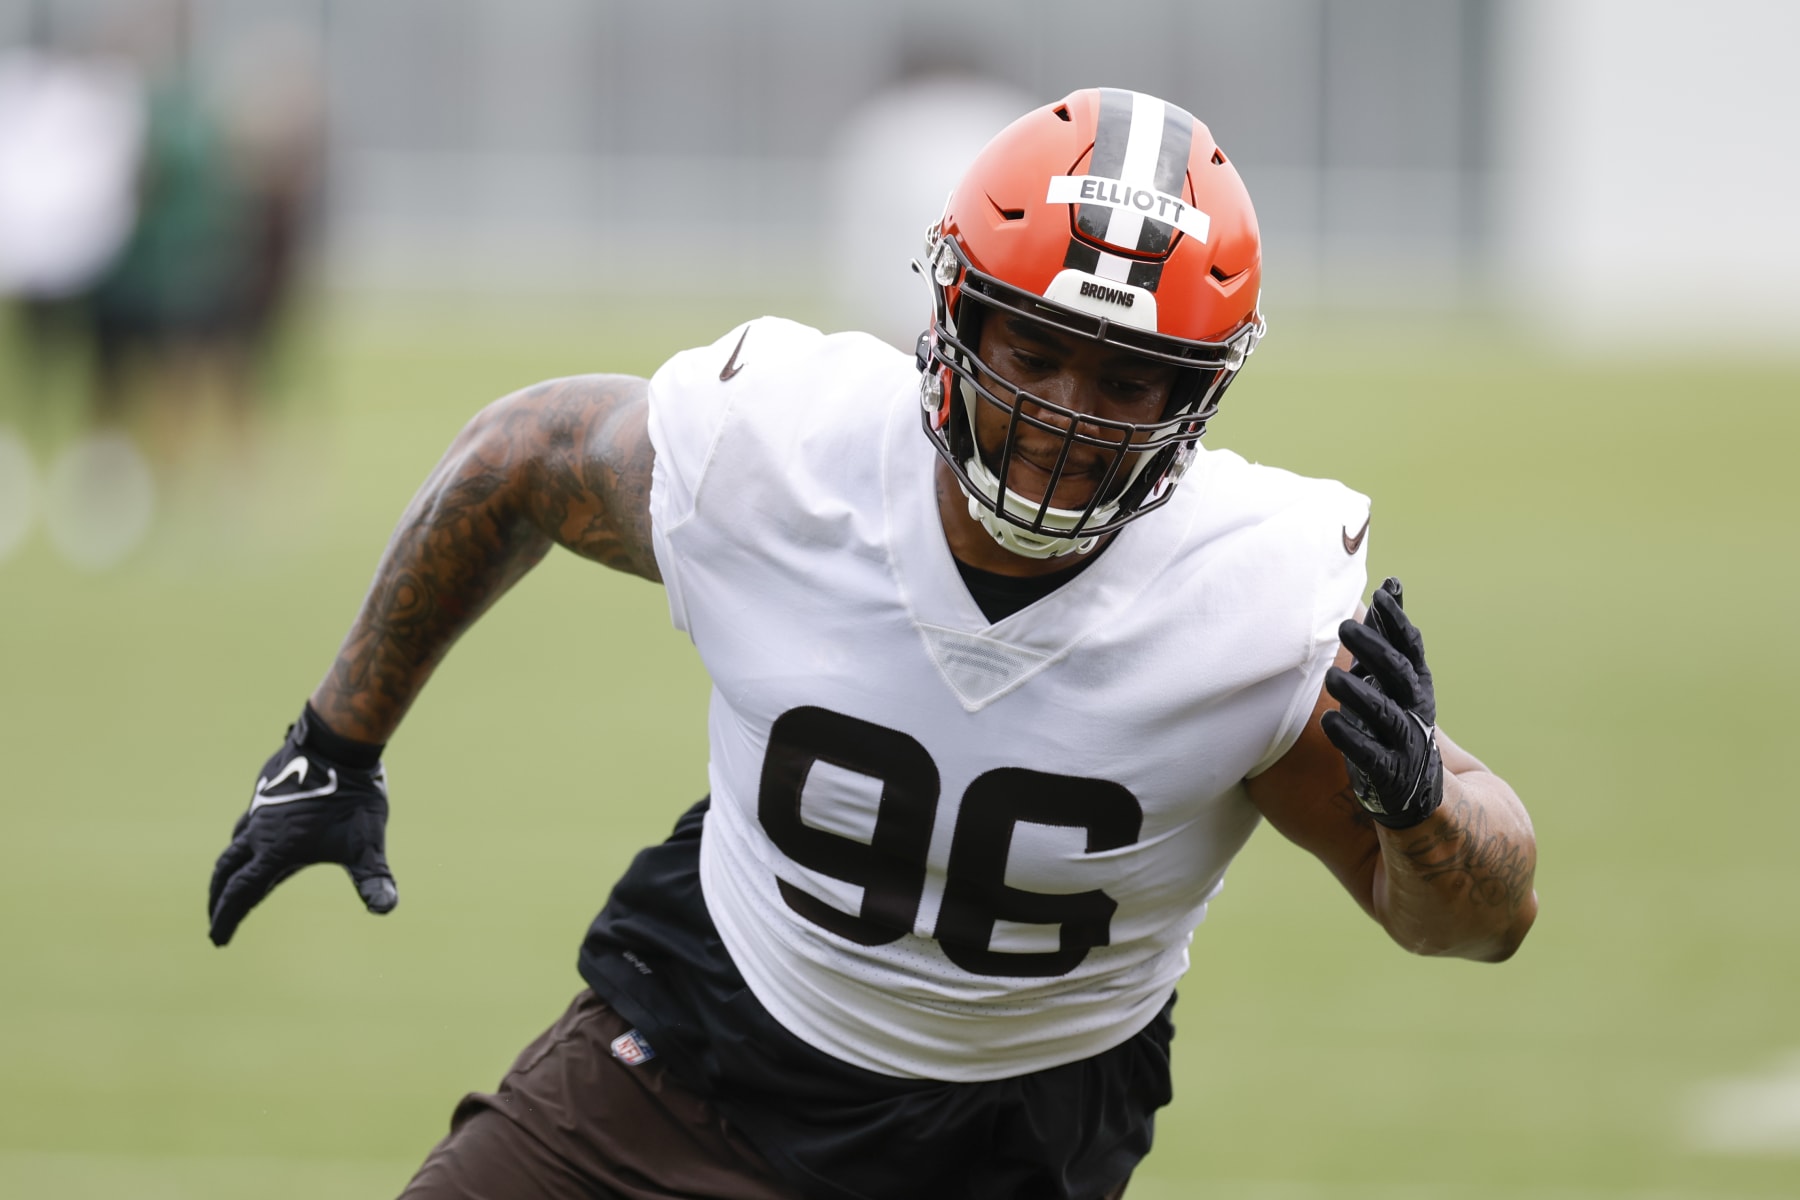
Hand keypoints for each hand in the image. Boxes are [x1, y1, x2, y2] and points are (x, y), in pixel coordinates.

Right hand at [208, 705, 397, 945]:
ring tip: (230, 883)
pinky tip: (256, 840)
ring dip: (228, 869)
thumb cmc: (354, 796)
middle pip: (227, 871)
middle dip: (218, 898)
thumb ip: (374, 879)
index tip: (218, 939)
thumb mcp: (366, 843)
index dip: (228, 918)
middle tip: (216, 919)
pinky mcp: (266, 791)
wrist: (338, 744)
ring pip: (234, 845)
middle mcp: (260, 832)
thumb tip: (386, 908)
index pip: (242, 893)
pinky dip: (242, 842)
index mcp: (276, 851)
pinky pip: (246, 823)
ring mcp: (260, 810)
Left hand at [1321, 577, 1443, 828]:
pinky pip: (1370, 754)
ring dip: (1358, 694)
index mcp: (1417, 685)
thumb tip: (1389, 584)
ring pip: (1384, 714)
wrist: (1420, 791)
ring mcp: (1405, 743)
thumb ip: (1389, 637)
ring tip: (1330, 675)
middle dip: (1374, 648)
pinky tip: (1328, 721)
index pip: (1412, 648)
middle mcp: (1416, 710)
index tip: (1382, 593)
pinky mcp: (1389, 773)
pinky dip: (1350, 737)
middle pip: (1398, 674)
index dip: (1398, 621)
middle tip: (1344, 626)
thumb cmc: (1393, 722)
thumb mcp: (1394, 679)